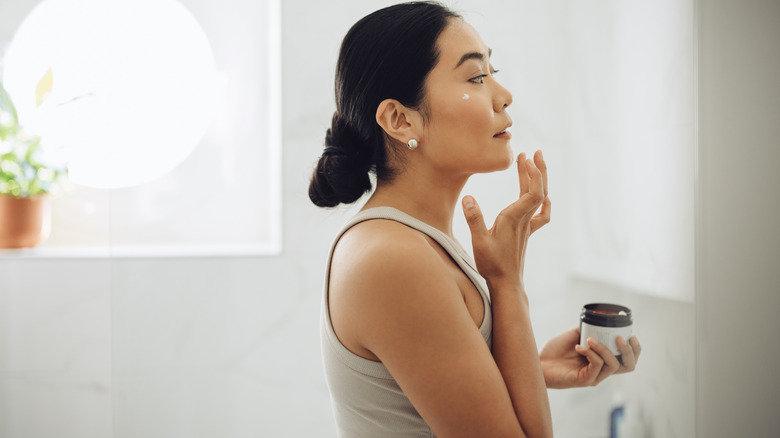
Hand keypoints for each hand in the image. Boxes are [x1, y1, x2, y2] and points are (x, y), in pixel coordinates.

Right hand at [462, 151, 550, 283]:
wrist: (506, 283)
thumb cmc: (492, 264)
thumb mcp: (478, 242)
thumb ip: (474, 219)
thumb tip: (468, 198)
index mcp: (514, 218)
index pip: (533, 193)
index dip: (533, 174)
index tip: (525, 158)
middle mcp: (524, 219)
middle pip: (539, 190)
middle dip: (538, 169)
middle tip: (533, 152)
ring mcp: (527, 225)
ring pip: (539, 198)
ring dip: (537, 179)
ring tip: (531, 162)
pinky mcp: (525, 231)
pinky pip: (540, 213)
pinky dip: (543, 201)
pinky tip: (542, 195)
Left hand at [539, 327, 641, 388]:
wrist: (538, 361)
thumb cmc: (554, 351)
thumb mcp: (574, 335)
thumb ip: (587, 329)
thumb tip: (598, 317)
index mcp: (602, 361)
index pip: (627, 360)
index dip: (635, 350)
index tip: (631, 335)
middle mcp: (601, 370)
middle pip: (628, 366)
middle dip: (628, 351)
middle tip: (619, 338)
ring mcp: (594, 376)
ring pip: (613, 365)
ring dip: (604, 348)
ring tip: (589, 339)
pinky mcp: (585, 380)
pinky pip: (597, 365)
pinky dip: (591, 352)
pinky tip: (579, 347)